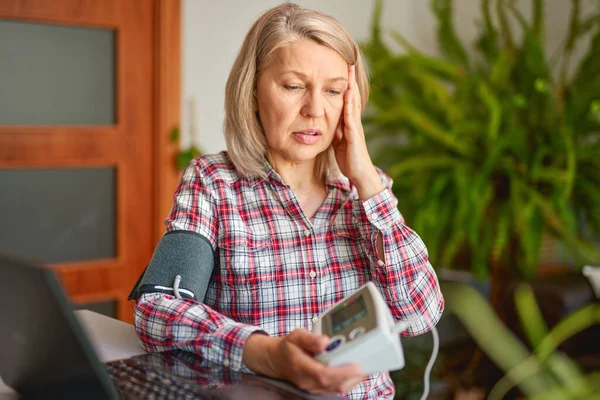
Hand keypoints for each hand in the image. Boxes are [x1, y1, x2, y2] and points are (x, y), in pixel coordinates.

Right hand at [242, 329, 365, 393]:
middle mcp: (308, 381)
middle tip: (366, 365)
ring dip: (352, 380)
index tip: (356, 365)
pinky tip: (355, 372)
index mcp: (301, 367)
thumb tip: (324, 341)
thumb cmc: (287, 347)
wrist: (276, 360)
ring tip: (365, 367)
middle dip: (353, 377)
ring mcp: (313, 387)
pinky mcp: (318, 388)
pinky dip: (347, 381)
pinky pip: (335, 388)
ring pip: (336, 389)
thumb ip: (309, 338)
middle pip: (334, 384)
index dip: (341, 371)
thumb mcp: (295, 335)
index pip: (323, 374)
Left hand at [332, 65, 382, 199]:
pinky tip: (348, 94)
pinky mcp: (355, 135)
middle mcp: (354, 122)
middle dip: (350, 80)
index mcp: (348, 123)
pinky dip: (350, 104)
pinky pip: (351, 117)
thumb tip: (323, 121)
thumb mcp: (337, 141)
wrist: (359, 174)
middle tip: (348, 61)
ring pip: (354, 103)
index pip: (346, 99)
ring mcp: (356, 128)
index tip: (341, 69)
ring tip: (349, 72)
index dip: (344, 85)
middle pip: (352, 96)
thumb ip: (333, 130)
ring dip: (351, 87)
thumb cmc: (349, 159)